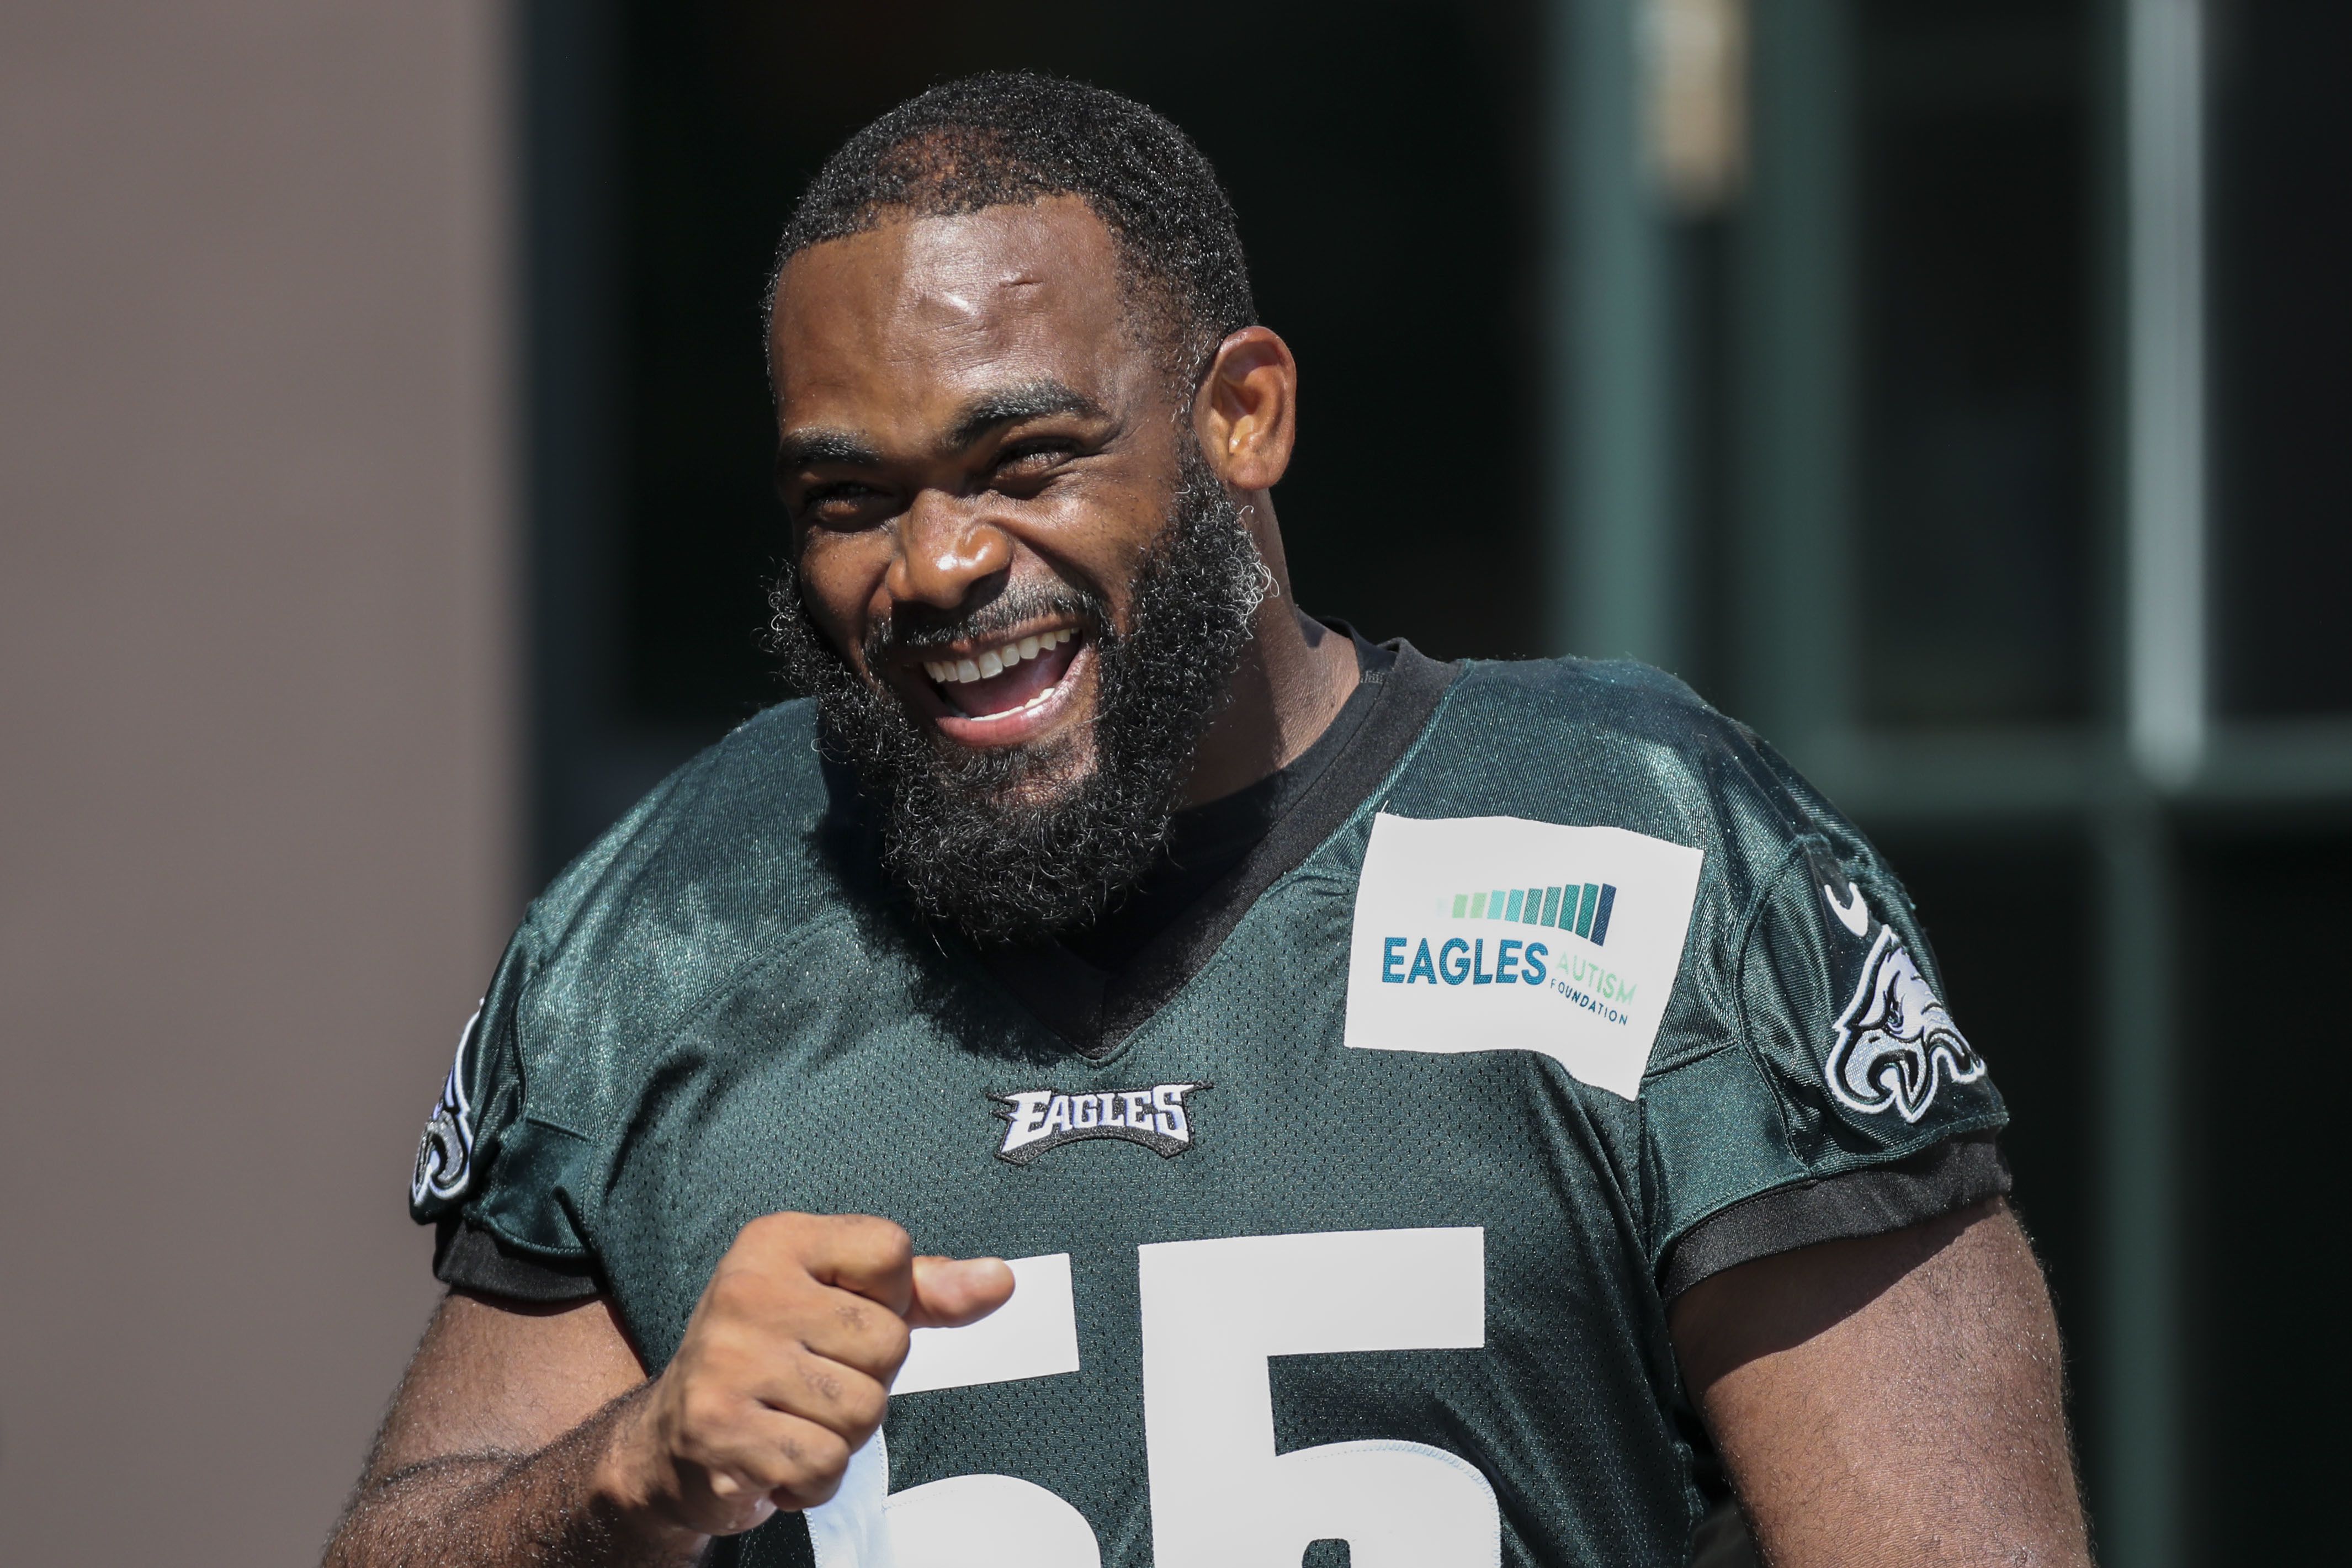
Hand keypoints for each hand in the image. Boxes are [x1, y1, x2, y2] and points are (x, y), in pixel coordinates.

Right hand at [597, 1213, 1013, 1540]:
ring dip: (843, 1433)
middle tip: (813, 1381)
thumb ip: (923, 1291)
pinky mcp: (720, 1429)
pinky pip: (827, 1464)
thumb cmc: (772, 1357)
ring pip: (864, 1410)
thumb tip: (1000, 1281)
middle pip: (888, 1342)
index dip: (888, 1299)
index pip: (891, 1253)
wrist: (671, 1437)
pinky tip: (779, 1456)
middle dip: (868, 1377)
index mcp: (778, 1240)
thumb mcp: (841, 1302)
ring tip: (795, 1419)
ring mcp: (728, 1360)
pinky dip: (815, 1478)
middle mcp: (746, 1289)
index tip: (841, 1316)